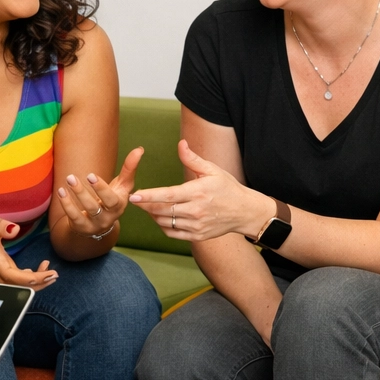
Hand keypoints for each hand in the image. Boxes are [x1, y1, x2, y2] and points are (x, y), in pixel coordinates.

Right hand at [0, 214, 57, 288]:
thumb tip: (14, 229)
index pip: (11, 275)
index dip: (29, 278)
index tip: (46, 274)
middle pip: (18, 285)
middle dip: (38, 283)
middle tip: (54, 275)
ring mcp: (1, 274)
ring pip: (20, 286)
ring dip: (37, 282)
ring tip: (52, 273)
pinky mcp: (5, 273)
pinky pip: (20, 281)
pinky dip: (33, 278)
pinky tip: (42, 268)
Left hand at [57, 147, 142, 239]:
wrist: (101, 223)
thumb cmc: (113, 198)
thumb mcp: (122, 186)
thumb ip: (129, 169)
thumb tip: (139, 149)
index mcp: (118, 206)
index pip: (110, 200)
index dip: (101, 188)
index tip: (90, 175)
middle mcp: (107, 217)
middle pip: (94, 206)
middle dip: (82, 192)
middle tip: (72, 177)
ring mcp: (94, 224)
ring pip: (83, 211)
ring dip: (74, 195)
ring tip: (68, 179)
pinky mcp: (82, 227)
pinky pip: (73, 217)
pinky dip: (66, 204)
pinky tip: (61, 191)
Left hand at [129, 140, 270, 241]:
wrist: (244, 211)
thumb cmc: (227, 188)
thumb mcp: (212, 170)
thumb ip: (192, 159)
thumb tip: (181, 144)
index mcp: (198, 192)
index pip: (168, 195)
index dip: (149, 196)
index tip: (135, 196)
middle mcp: (196, 210)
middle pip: (163, 210)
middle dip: (146, 206)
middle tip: (137, 200)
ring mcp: (196, 225)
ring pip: (165, 222)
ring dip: (153, 215)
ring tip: (148, 207)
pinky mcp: (197, 235)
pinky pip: (173, 233)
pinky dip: (162, 226)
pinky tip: (160, 218)